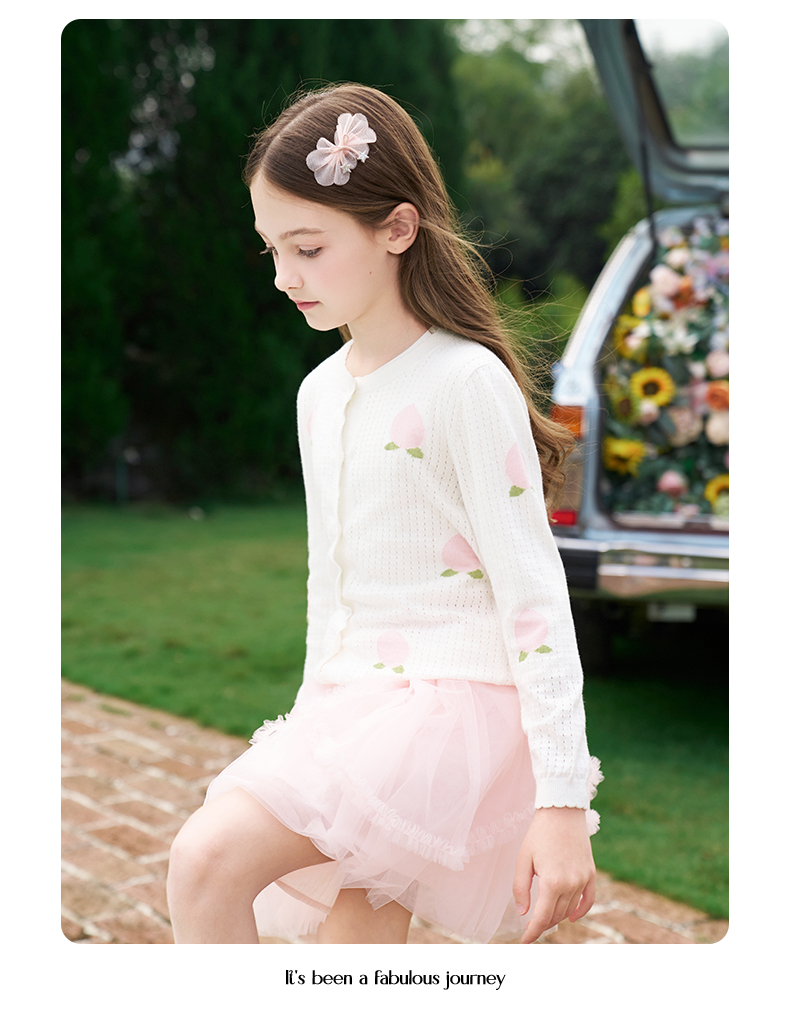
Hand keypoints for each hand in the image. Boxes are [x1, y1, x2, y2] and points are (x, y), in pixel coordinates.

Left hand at [513, 806, 595, 943]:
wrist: (562, 811)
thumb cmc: (539, 834)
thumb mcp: (523, 859)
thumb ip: (520, 888)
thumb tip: (523, 913)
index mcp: (552, 882)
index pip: (542, 918)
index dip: (532, 932)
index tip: (524, 941)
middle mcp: (570, 884)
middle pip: (556, 916)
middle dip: (542, 924)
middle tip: (530, 927)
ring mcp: (583, 879)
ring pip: (570, 910)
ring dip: (557, 917)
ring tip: (544, 918)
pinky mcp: (590, 873)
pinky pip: (588, 900)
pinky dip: (580, 911)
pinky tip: (571, 917)